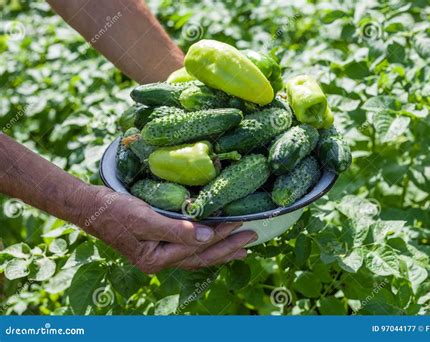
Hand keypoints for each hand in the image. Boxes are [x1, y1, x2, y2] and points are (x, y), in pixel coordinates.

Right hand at [80, 185, 256, 272]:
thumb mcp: (145, 220)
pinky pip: (188, 247)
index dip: (219, 236)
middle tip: (251, 238)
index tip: (239, 222)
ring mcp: (160, 253)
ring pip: (197, 255)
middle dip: (228, 248)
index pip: (196, 249)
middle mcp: (160, 261)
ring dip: (221, 249)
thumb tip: (206, 238)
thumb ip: (176, 231)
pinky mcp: (159, 242)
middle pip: (201, 258)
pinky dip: (204, 243)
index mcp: (157, 259)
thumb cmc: (115, 212)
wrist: (91, 208)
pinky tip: (214, 239)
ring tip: (242, 246)